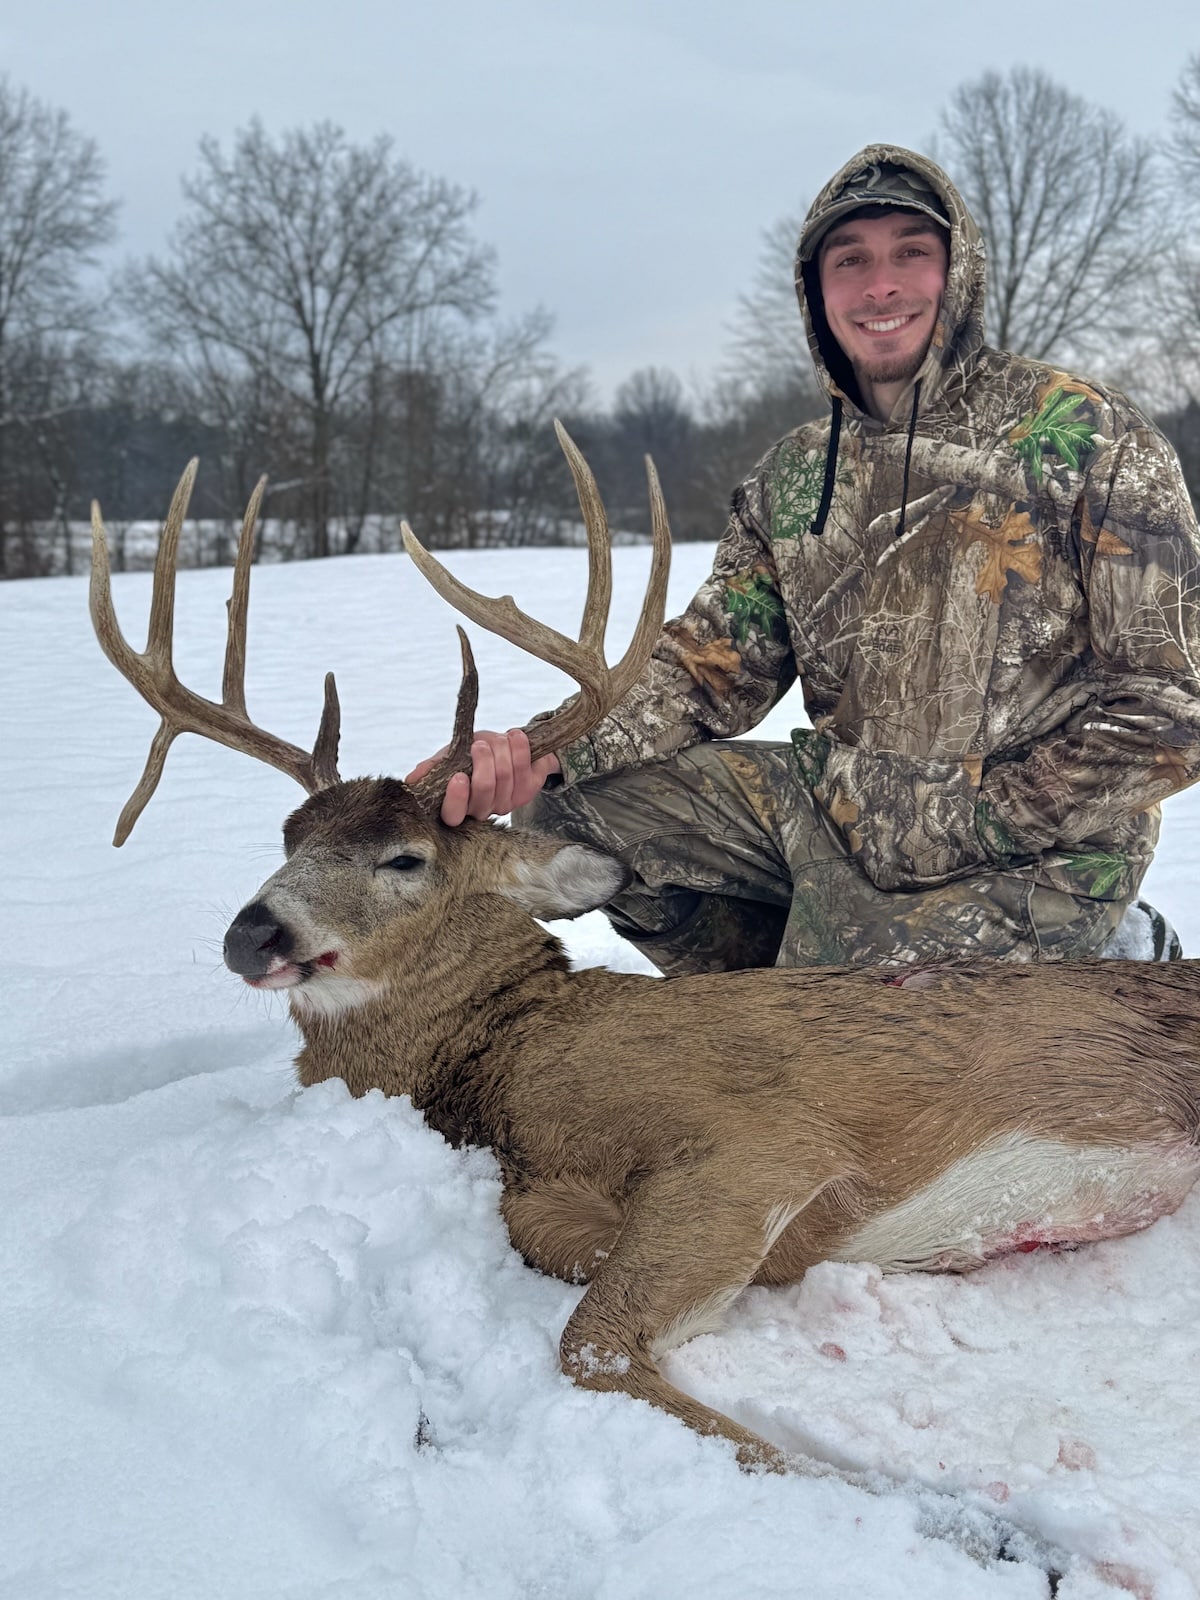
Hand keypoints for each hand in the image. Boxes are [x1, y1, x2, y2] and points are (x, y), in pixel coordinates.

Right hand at [405, 728, 560, 825]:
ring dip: (503, 752)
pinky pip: (528, 772)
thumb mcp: (449, 758)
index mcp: (459, 806)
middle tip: (480, 745)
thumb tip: (412, 780)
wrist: (504, 746)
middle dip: (484, 763)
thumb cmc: (470, 756)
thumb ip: (432, 767)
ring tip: (499, 737)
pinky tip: (516, 737)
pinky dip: (522, 749)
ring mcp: (507, 802)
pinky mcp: (528, 790)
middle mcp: (483, 809)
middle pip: (484, 790)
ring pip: (507, 778)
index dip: (457, 799)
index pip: (453, 815)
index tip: (458, 776)